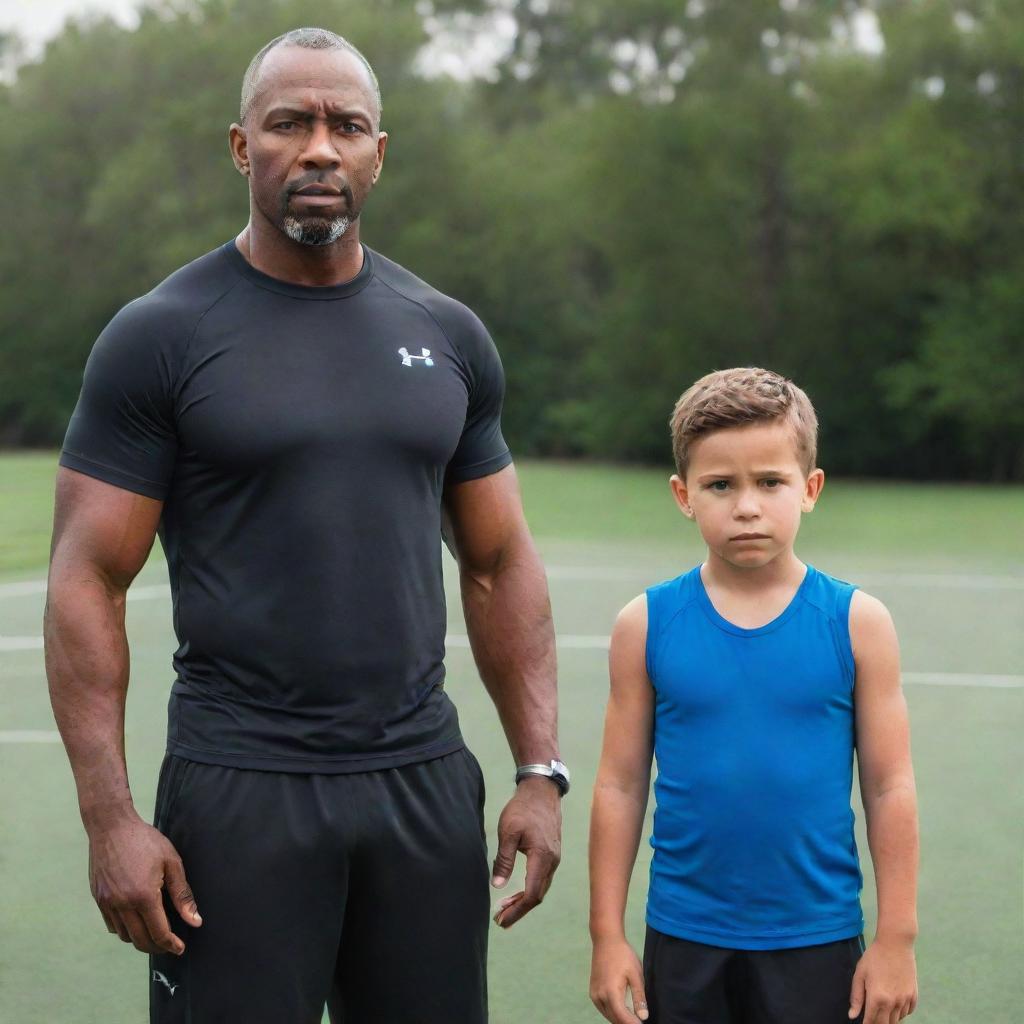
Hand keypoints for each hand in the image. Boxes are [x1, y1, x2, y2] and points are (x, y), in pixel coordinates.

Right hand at [87, 812, 201, 954]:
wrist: (111, 826)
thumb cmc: (145, 840)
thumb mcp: (172, 863)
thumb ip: (183, 895)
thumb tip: (195, 921)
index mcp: (143, 896)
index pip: (159, 933)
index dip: (171, 945)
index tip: (180, 949)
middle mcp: (122, 904)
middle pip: (140, 940)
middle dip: (157, 947)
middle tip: (170, 946)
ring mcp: (107, 903)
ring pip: (125, 935)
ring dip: (140, 940)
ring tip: (155, 934)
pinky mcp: (98, 899)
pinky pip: (112, 925)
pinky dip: (125, 930)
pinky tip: (136, 922)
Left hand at [490, 776, 560, 927]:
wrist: (542, 791)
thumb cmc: (523, 809)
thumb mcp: (508, 832)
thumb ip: (504, 859)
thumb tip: (497, 886)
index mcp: (542, 858)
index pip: (532, 894)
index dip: (517, 911)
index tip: (502, 920)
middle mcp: (552, 862)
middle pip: (538, 895)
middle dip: (519, 909)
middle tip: (500, 919)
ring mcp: (554, 858)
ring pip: (541, 888)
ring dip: (524, 901)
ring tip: (505, 908)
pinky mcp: (552, 854)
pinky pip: (542, 879)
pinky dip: (530, 889)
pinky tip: (517, 891)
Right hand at [590, 936, 648, 1022]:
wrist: (606, 940)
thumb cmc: (623, 955)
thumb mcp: (636, 974)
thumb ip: (639, 997)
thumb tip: (643, 1017)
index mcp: (611, 992)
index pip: (623, 1018)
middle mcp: (599, 996)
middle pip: (615, 1019)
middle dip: (627, 1022)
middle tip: (639, 1021)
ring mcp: (594, 995)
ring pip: (608, 1016)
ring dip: (620, 1019)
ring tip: (633, 1017)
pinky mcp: (592, 992)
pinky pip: (603, 1009)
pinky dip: (613, 1013)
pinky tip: (623, 1010)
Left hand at [849, 936, 917, 1022]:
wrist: (895, 944)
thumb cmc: (874, 957)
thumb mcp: (860, 974)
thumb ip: (856, 997)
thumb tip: (852, 1015)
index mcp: (877, 998)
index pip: (871, 1021)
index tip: (863, 1023)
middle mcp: (892, 1003)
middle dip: (877, 1023)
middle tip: (872, 1016)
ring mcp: (905, 1000)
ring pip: (897, 1020)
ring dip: (889, 1018)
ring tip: (882, 1009)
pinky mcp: (914, 995)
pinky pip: (907, 1012)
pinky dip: (901, 1013)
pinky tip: (894, 1005)